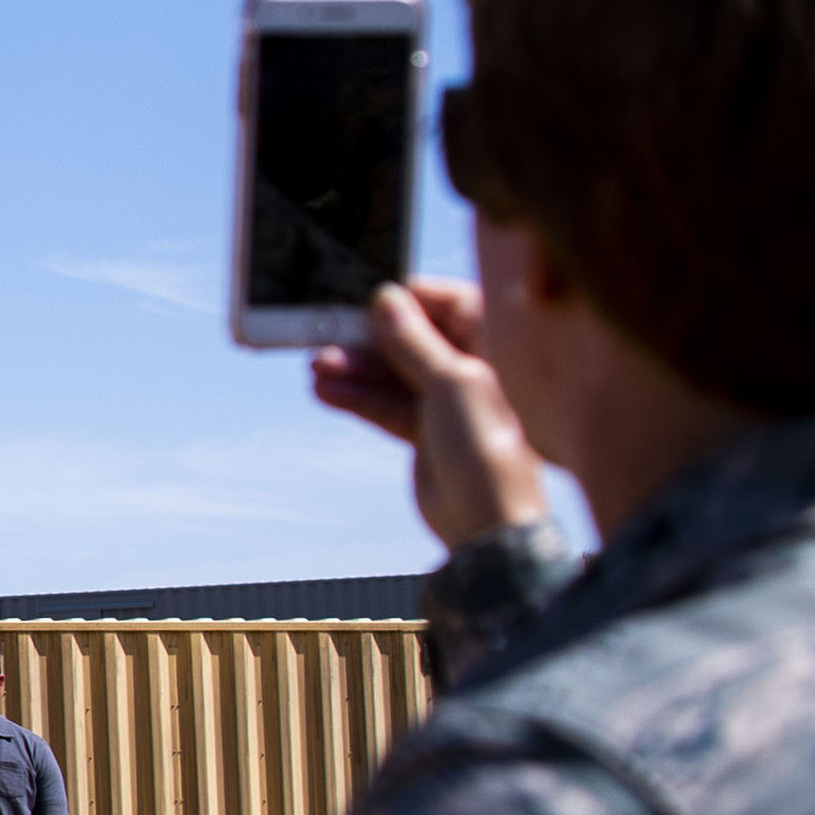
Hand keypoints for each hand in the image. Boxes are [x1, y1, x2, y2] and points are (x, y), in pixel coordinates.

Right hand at [309, 279, 550, 551]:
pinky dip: (358, 399)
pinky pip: (386, 406)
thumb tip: (386, 300)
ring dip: (356, 369)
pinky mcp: (426, 431)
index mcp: (496, 347)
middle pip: (414, 338)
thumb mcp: (451, 381)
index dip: (411, 296)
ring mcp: (448, 402)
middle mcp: (473, 369)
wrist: (487, 521)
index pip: (451, 303)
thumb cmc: (488, 449)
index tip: (371, 293)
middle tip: (329, 331)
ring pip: (394, 373)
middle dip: (370, 337)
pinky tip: (327, 392)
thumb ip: (414, 341)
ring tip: (319, 367)